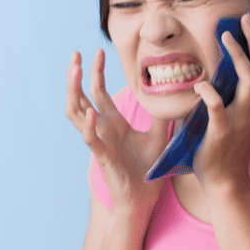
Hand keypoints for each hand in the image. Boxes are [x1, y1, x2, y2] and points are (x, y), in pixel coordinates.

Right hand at [65, 49, 169, 213]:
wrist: (144, 198)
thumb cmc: (147, 169)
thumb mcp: (159, 136)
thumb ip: (162, 116)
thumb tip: (176, 94)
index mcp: (112, 122)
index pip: (97, 91)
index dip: (96, 71)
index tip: (99, 50)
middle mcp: (102, 129)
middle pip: (80, 97)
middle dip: (76, 75)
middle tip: (75, 54)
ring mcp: (99, 141)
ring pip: (76, 114)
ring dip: (73, 92)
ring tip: (75, 72)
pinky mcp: (102, 157)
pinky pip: (90, 139)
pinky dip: (88, 126)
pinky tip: (91, 113)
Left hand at [191, 13, 249, 190]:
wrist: (224, 180)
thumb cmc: (227, 147)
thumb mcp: (242, 118)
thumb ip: (240, 96)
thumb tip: (230, 69)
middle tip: (247, 19)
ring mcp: (241, 122)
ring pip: (249, 83)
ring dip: (239, 57)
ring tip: (226, 37)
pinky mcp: (222, 133)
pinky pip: (218, 109)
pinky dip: (210, 94)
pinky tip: (202, 83)